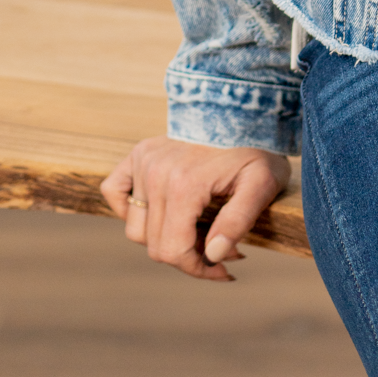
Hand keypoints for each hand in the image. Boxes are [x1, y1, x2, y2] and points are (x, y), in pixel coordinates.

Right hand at [101, 137, 290, 281]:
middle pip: (155, 245)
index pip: (174, 251)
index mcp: (184, 185)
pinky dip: (129, 208)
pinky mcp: (138, 153)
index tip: (224, 268)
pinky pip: (114, 192)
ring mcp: (143, 162)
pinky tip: (162, 211)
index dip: (199, 269)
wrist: (244, 108)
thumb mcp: (263, 184)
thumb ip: (238, 221)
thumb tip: (212, 256)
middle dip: (188, 256)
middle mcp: (155, 174)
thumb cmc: (257, 147)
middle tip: (219, 247)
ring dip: (164, 237)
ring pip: (136, 228)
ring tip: (198, 228)